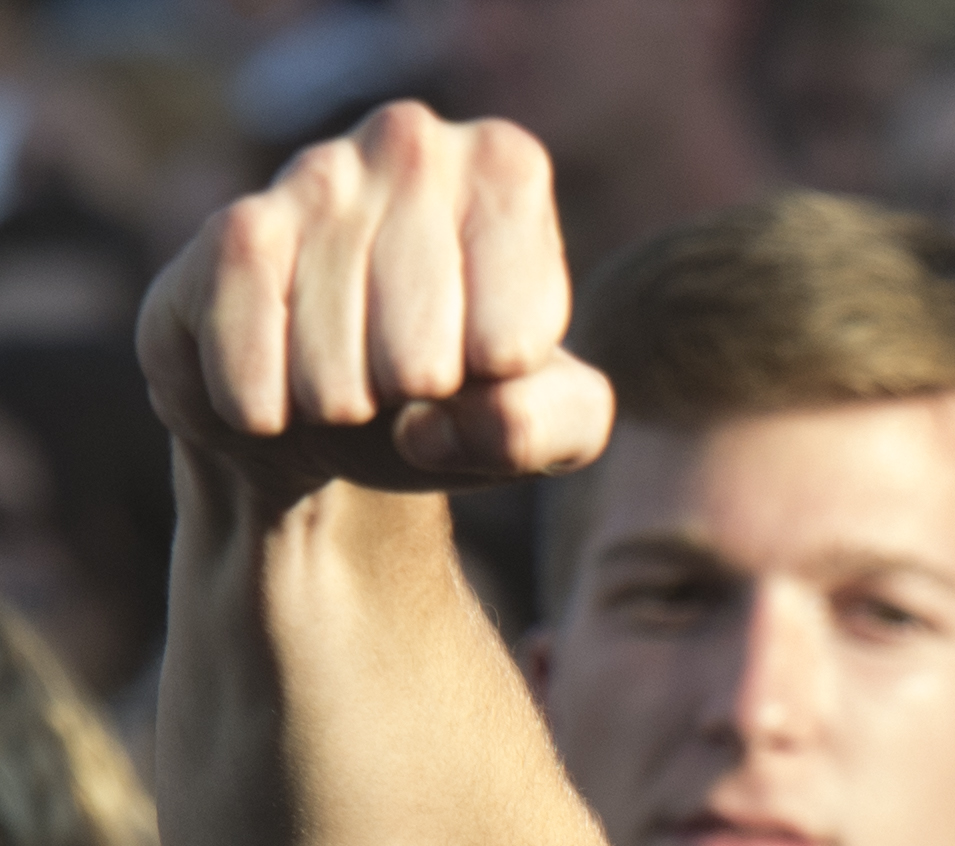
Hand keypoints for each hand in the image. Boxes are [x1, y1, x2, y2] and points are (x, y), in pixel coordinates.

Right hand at [138, 103, 611, 498]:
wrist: (346, 402)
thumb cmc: (471, 396)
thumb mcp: (555, 423)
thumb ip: (543, 427)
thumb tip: (432, 426)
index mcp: (506, 173)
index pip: (513, 344)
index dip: (495, 391)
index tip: (486, 363)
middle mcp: (410, 142)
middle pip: (421, 362)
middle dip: (413, 407)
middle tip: (408, 381)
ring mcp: (313, 174)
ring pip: (334, 371)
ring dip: (342, 411)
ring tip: (348, 382)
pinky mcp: (231, 229)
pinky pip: (250, 358)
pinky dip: (265, 409)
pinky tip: (276, 392)